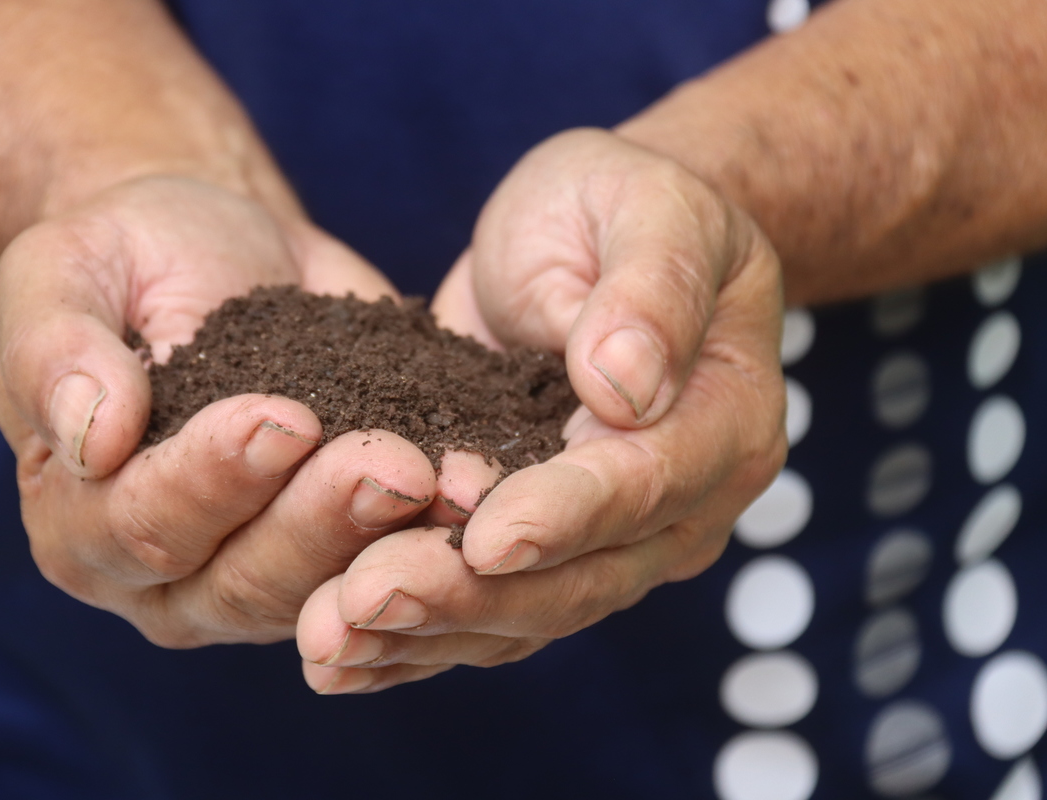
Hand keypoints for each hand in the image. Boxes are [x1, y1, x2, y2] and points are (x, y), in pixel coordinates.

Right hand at [0, 176, 492, 646]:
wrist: (219, 252)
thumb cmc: (131, 258)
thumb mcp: (66, 271)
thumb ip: (55, 349)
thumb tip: (87, 438)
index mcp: (80, 517)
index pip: (141, 524)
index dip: (212, 479)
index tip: (283, 417)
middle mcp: (164, 575)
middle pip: (240, 582)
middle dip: (320, 523)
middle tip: (392, 465)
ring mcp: (256, 576)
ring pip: (321, 592)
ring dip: (385, 542)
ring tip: (442, 479)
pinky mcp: (335, 555)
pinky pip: (384, 565)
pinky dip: (432, 536)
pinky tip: (477, 488)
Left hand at [295, 128, 786, 691]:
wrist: (590, 242)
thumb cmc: (624, 207)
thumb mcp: (647, 209)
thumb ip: (649, 291)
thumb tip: (626, 387)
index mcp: (720, 423)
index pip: (643, 483)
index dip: (564, 514)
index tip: (485, 534)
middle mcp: (674, 505)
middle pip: (579, 579)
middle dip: (470, 595)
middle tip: (366, 598)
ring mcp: (606, 540)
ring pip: (522, 616)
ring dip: (423, 633)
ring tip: (327, 641)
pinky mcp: (536, 548)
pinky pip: (483, 611)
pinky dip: (411, 641)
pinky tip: (334, 657)